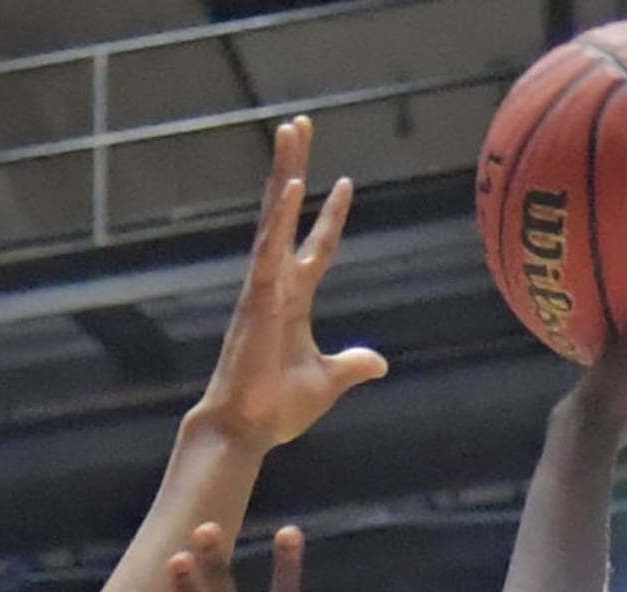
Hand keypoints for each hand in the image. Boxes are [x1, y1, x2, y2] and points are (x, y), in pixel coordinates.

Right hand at [191, 114, 388, 452]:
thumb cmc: (276, 408)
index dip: (331, 217)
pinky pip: (269, 248)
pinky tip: (290, 184)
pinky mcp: (257, 298)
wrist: (246, 430)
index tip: (345, 184)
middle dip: (293, 167)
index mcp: (294, 300)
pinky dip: (281, 217)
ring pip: (275, 216)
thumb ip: (352, 366)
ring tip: (290, 131)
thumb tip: (379, 362)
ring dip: (283, 171)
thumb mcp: (327, 381)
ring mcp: (264, 286)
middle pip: (286, 213)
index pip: (317, 247)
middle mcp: (277, 283)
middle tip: (298, 126)